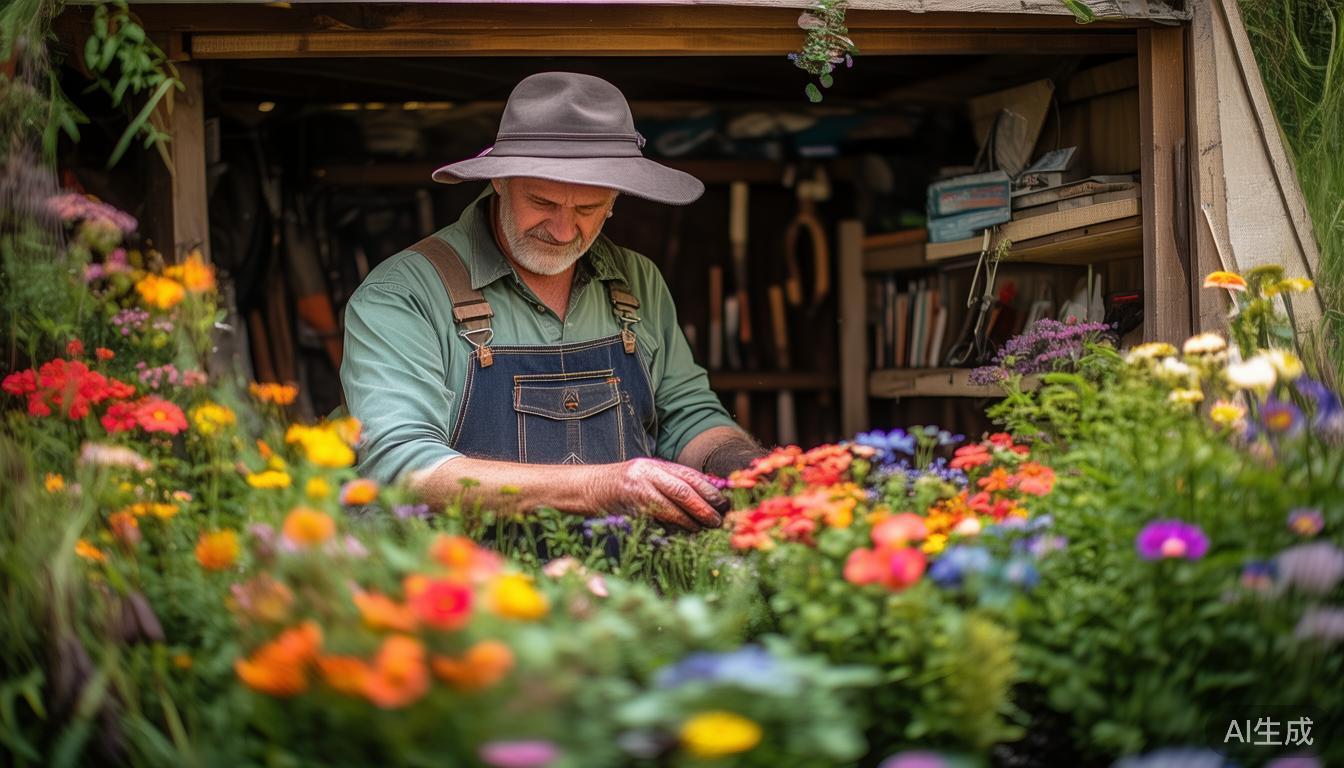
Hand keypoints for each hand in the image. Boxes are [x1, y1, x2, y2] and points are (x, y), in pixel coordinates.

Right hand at [593, 458, 727, 531]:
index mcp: (654, 465)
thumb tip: (704, 498)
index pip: (688, 475)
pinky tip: (683, 533)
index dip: (708, 489)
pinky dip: (672, 527)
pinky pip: (655, 519)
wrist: (587, 488)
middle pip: (682, 490)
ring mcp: (636, 490)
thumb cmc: (621, 486)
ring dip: (691, 520)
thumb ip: (670, 483)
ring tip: (704, 527)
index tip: (723, 502)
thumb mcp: (647, 477)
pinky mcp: (628, 508)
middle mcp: (647, 473)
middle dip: (703, 506)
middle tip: (717, 520)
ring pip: (671, 506)